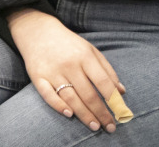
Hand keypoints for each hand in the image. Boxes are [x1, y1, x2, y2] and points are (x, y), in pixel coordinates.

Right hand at [7, 9, 127, 133]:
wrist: (39, 32)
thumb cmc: (70, 44)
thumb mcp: (91, 51)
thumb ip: (107, 70)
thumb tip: (120, 90)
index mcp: (86, 57)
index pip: (103, 81)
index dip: (112, 99)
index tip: (120, 112)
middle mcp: (70, 65)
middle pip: (88, 93)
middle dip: (100, 112)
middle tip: (110, 126)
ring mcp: (53, 72)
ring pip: (71, 98)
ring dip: (84, 114)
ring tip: (95, 126)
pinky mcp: (37, 78)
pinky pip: (48, 95)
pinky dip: (58, 106)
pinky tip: (70, 115)